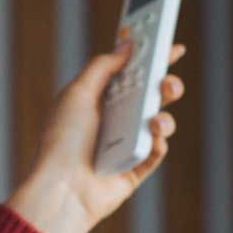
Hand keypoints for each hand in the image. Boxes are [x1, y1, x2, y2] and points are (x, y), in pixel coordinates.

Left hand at [4, 30, 188, 232]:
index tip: (171, 45)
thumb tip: (126, 46)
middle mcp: (114, 119)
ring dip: (164, 117)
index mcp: (100, 98)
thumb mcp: (78, 92)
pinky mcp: (134, 169)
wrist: (62, 188)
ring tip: (155, 120)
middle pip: (150, 95)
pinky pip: (156, 152)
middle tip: (168, 82)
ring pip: (159, 122)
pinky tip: (152, 139)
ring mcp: (126, 144)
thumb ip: (103, 66)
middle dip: (165, 84)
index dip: (151, 59)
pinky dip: (158, 144)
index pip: (131, 73)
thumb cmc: (63, 140)